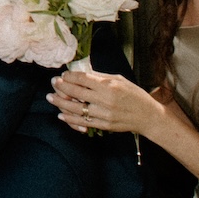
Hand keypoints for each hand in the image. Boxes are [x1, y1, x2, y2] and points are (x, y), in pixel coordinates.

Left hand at [49, 68, 166, 135]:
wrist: (148, 116)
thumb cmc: (135, 95)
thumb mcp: (119, 80)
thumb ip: (100, 77)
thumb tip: (82, 72)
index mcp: (109, 86)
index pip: (83, 79)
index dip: (70, 76)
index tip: (63, 74)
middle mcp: (105, 100)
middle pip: (76, 93)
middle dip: (62, 86)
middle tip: (53, 82)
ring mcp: (103, 114)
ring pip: (76, 109)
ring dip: (61, 103)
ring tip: (50, 98)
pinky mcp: (103, 125)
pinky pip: (83, 122)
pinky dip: (70, 119)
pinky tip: (61, 114)